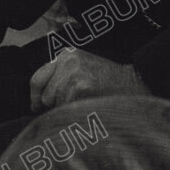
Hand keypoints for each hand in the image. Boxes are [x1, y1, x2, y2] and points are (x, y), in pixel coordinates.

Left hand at [29, 48, 149, 111]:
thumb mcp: (83, 68)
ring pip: (54, 105)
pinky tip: (90, 106)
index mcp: (67, 55)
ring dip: (67, 109)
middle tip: (75, 103)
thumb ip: (60, 75)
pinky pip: (65, 111)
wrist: (133, 85)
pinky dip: (75, 114)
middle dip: (55, 104)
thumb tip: (36, 99)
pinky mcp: (79, 89)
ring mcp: (73, 74)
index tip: (37, 107)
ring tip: (86, 102)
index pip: (37, 78)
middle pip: (45, 95)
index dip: (36, 97)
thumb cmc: (108, 81)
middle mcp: (68, 61)